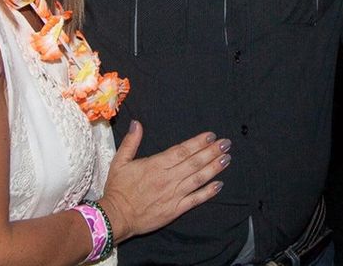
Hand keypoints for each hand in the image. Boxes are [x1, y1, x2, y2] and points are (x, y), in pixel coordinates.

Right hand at [99, 121, 229, 241]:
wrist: (115, 218)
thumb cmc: (117, 189)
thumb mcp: (119, 162)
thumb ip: (131, 142)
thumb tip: (138, 123)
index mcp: (156, 165)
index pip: (182, 151)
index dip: (198, 143)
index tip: (211, 136)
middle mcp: (168, 178)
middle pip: (194, 162)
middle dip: (212, 152)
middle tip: (226, 144)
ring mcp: (173, 195)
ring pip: (198, 179)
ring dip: (214, 168)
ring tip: (226, 159)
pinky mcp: (175, 210)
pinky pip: (195, 200)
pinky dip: (208, 192)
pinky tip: (219, 185)